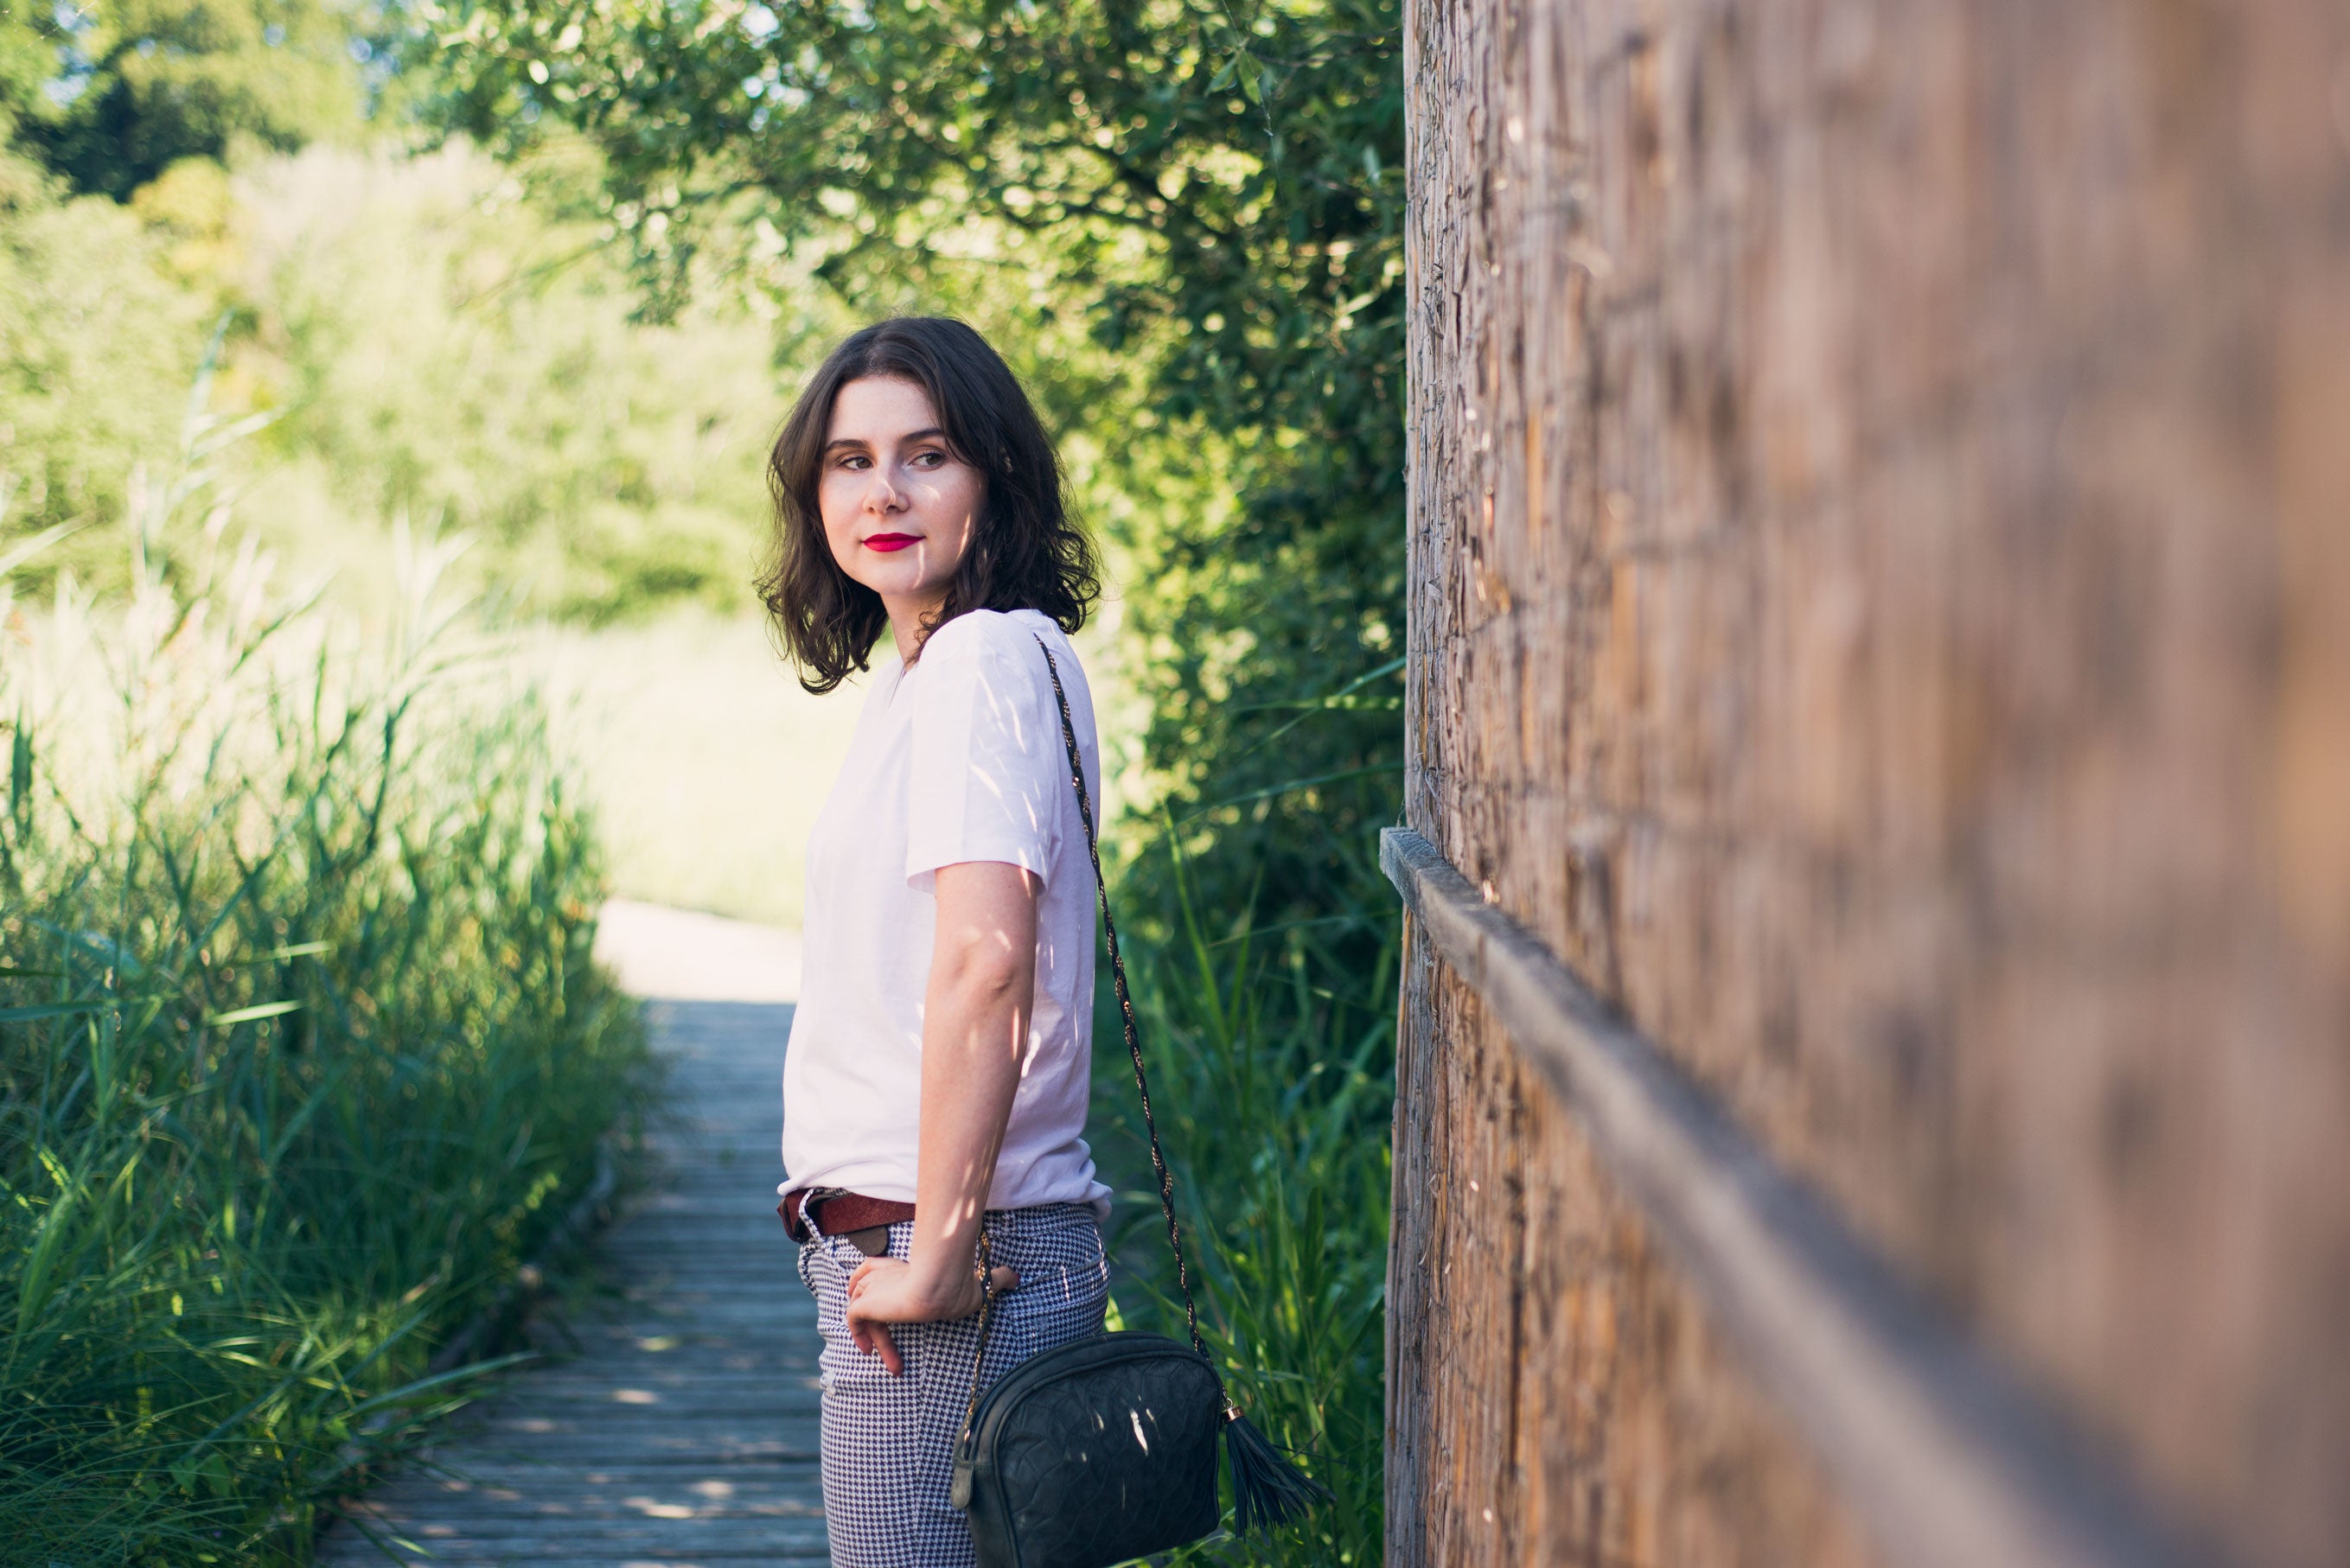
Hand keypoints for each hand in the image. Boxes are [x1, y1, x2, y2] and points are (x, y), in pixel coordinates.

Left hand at [843, 1255, 1022, 1376]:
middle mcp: (887, 1275)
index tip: (896, 1315)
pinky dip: (857, 1333)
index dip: (886, 1293)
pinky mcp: (866, 1302)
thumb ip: (996, 1280)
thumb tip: (1017, 1277)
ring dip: (871, 1334)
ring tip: (882, 1359)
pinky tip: (868, 1350)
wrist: (940, 1286)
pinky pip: (853, 1318)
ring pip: (862, 1307)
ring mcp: (874, 1288)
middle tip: (893, 1357)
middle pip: (871, 1293)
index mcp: (908, 1270)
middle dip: (878, 1324)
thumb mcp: (980, 1285)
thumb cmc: (959, 1285)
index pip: (885, 1273)